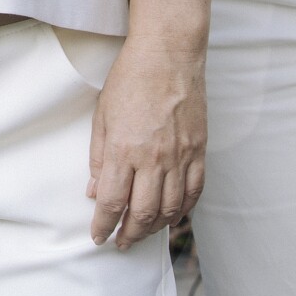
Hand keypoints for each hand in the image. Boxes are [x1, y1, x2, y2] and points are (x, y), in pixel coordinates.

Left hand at [89, 32, 207, 248]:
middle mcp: (154, 159)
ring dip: (155, 227)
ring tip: (143, 232)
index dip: (104, 225)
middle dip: (129, 234)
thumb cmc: (131, 78)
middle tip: (121, 242)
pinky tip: (173, 215)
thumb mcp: (102, 115)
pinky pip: (195, 191)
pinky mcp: (199, 150)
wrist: (169, 53)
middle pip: (143, 213)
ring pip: (171, 208)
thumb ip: (99, 157)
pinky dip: (184, 210)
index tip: (99, 236)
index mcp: (125, 150)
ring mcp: (180, 156)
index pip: (113, 202)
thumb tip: (95, 191)